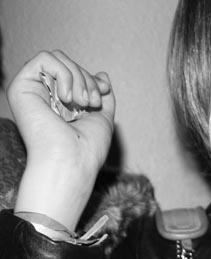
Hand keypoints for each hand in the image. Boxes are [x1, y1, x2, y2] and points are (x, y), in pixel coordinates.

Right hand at [7, 50, 114, 229]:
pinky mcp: (21, 87)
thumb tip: (102, 74)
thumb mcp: (102, 117)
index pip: (75, 74)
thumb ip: (103, 96)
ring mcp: (32, 91)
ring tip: (82, 103)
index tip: (103, 91)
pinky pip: (44, 58)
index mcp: (61, 104)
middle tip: (91, 102)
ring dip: (78, 77)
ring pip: (57, 58)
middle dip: (86, 78)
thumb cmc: (88, 148)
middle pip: (67, 63)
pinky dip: (64, 74)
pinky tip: (67, 98)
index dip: (92, 78)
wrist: (73, 161)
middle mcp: (44, 96)